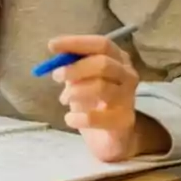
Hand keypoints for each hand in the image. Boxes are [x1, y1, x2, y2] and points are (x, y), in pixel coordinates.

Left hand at [47, 34, 169, 162]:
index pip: (101, 44)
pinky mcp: (124, 122)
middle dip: (75, 68)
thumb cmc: (94, 101)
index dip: (76, 43)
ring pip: (101, 87)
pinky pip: (98, 117)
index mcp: (118, 59)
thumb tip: (57, 54)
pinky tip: (70, 119)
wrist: (110, 137)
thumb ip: (72, 65)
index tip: (52, 46)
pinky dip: (78, 118)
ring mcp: (128, 99)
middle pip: (104, 63)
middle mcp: (128, 75)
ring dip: (74, 92)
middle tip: (55, 75)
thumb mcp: (81, 79)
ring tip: (64, 98)